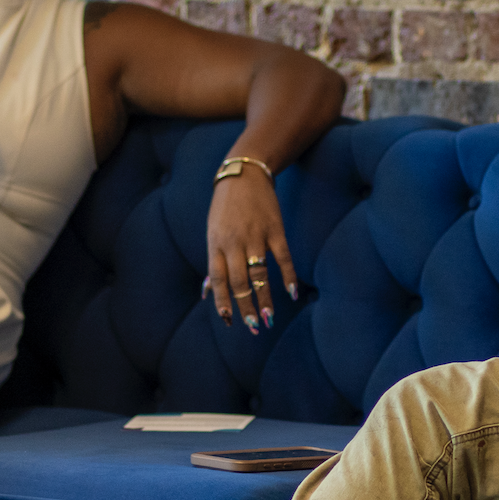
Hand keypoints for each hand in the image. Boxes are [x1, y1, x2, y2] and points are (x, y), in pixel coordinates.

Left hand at [204, 169, 298, 333]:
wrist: (244, 174)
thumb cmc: (225, 208)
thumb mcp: (212, 233)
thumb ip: (213, 263)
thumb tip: (206, 293)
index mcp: (216, 244)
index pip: (218, 278)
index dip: (223, 301)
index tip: (228, 321)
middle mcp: (234, 242)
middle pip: (239, 280)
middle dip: (246, 306)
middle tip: (253, 326)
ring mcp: (256, 235)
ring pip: (260, 273)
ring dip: (265, 297)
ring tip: (270, 318)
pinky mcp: (275, 229)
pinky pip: (282, 256)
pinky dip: (288, 275)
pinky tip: (292, 293)